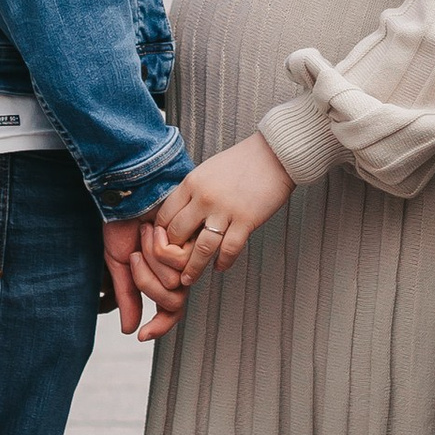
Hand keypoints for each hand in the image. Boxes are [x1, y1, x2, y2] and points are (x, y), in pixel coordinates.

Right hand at [100, 215, 187, 340]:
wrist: (129, 192)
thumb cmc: (123, 223)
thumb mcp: (119, 264)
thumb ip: (128, 296)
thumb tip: (130, 330)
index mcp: (163, 275)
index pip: (170, 310)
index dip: (159, 327)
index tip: (142, 336)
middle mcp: (181, 267)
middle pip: (170, 300)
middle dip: (145, 280)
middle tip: (136, 253)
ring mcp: (190, 254)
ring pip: (173, 282)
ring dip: (152, 259)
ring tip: (149, 233)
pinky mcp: (196, 239)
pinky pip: (177, 262)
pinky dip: (159, 246)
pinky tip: (157, 227)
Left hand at [147, 132, 294, 284]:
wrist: (274, 155)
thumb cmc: (241, 161)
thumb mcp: (207, 171)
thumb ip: (192, 192)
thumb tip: (179, 216)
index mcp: (192, 183)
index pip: (164, 216)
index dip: (160, 235)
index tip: (163, 246)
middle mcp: (204, 198)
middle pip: (177, 235)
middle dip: (172, 254)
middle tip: (173, 266)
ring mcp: (225, 210)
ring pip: (200, 249)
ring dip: (192, 269)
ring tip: (188, 280)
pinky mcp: (246, 220)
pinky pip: (229, 249)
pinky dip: (223, 262)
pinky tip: (219, 267)